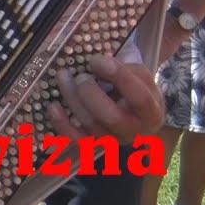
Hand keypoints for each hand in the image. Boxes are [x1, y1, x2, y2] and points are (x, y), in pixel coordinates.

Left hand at [48, 55, 163, 144]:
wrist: (133, 114)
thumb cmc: (136, 90)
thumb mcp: (140, 77)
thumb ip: (124, 69)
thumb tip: (96, 64)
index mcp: (151, 113)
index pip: (139, 98)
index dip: (118, 77)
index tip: (96, 60)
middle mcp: (133, 132)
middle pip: (111, 117)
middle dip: (90, 93)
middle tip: (81, 76)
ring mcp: (112, 141)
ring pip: (90, 124)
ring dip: (72, 98)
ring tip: (63, 76)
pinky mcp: (92, 145)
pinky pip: (74, 140)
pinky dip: (61, 123)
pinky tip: (53, 106)